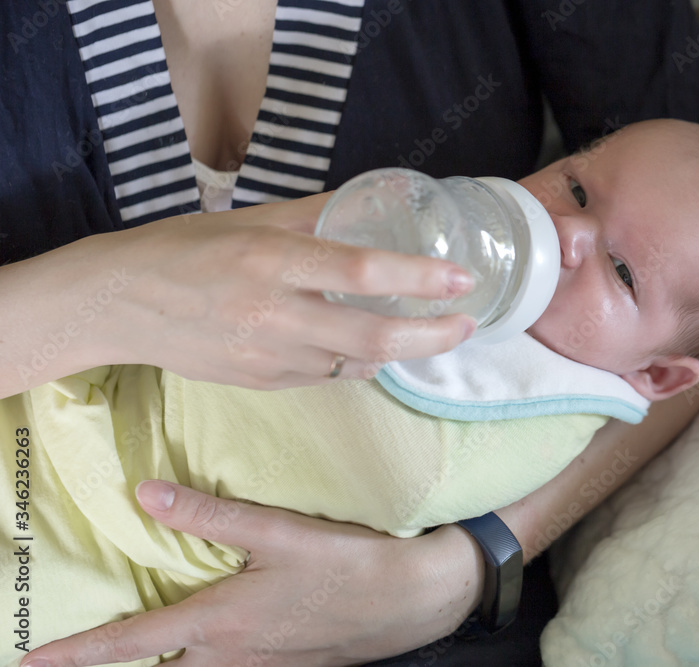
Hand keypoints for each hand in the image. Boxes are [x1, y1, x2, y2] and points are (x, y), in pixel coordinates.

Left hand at [20, 480, 483, 666]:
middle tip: (85, 646)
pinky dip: (204, 656)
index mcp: (221, 623)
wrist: (416, 598)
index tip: (32, 661)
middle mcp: (232, 655)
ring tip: (145, 638)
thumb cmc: (350, 563)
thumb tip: (146, 494)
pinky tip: (218, 633)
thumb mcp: (281, 534)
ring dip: (164, 659)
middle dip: (117, 661)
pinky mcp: (287, 664)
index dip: (77, 654)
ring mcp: (261, 666)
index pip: (131, 645)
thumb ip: (211, 515)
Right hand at [79, 193, 475, 387]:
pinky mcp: (261, 383)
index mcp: (271, 261)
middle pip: (373, 338)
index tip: (461, 280)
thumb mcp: (248, 218)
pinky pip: (326, 377)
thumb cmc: (181, 249)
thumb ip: (312, 214)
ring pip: (355, 364)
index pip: (361, 273)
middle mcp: (274, 314)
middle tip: (465, 323)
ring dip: (399, 351)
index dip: (419, 279)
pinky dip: (356, 363)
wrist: (117, 303)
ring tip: (425, 331)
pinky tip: (366, 347)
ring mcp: (268, 357)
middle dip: (432, 336)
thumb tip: (367, 201)